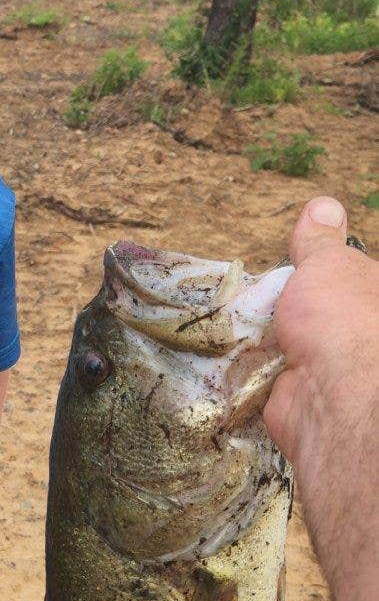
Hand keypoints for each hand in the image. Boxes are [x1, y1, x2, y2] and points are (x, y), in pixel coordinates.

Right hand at [263, 196, 377, 490]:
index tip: (295, 269)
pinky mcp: (299, 396)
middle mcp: (361, 338)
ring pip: (290, 344)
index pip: (349, 281)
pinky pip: (269, 372)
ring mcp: (333, 370)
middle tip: (262, 294)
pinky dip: (252, 363)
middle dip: (288, 306)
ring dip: (265, 335)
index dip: (322, 274)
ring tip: (240, 317)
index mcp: (374, 301)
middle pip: (316, 314)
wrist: (331, 396)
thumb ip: (321, 241)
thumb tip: (323, 204)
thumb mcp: (330, 264)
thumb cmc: (342, 318)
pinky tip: (235, 348)